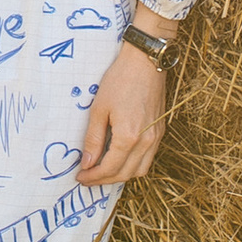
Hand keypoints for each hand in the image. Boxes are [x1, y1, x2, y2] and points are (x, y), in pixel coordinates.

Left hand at [76, 39, 165, 184]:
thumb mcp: (99, 109)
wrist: (146, 61)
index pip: (110, 169)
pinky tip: (120, 157)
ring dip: (121, 174)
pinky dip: (134, 164)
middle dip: (105, 180)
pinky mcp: (160, 130)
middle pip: (126, 174)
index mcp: (129, 136)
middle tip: (88, 176)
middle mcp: (146, 141)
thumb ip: (93, 139)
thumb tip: (87, 162)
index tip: (81, 177)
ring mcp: (156, 136)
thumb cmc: (120, 80)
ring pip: (140, 170)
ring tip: (103, 170)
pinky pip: (148, 157)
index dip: (94, 177)